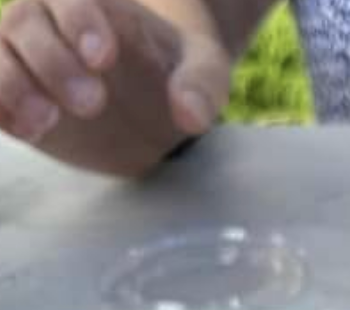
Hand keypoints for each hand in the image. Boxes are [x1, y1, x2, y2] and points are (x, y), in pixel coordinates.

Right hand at [0, 0, 230, 144]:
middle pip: (23, 22)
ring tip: (45, 123)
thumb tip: (191, 116)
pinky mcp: (12, 94)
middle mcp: (47, 21)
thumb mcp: (203, 70)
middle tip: (92, 103)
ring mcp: (23, 57)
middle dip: (51, 61)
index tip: (103, 58)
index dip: (78, 21)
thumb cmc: (174, 71)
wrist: (151, 102)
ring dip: (9, 86)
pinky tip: (23, 131)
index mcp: (94, 3)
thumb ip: (201, 84)